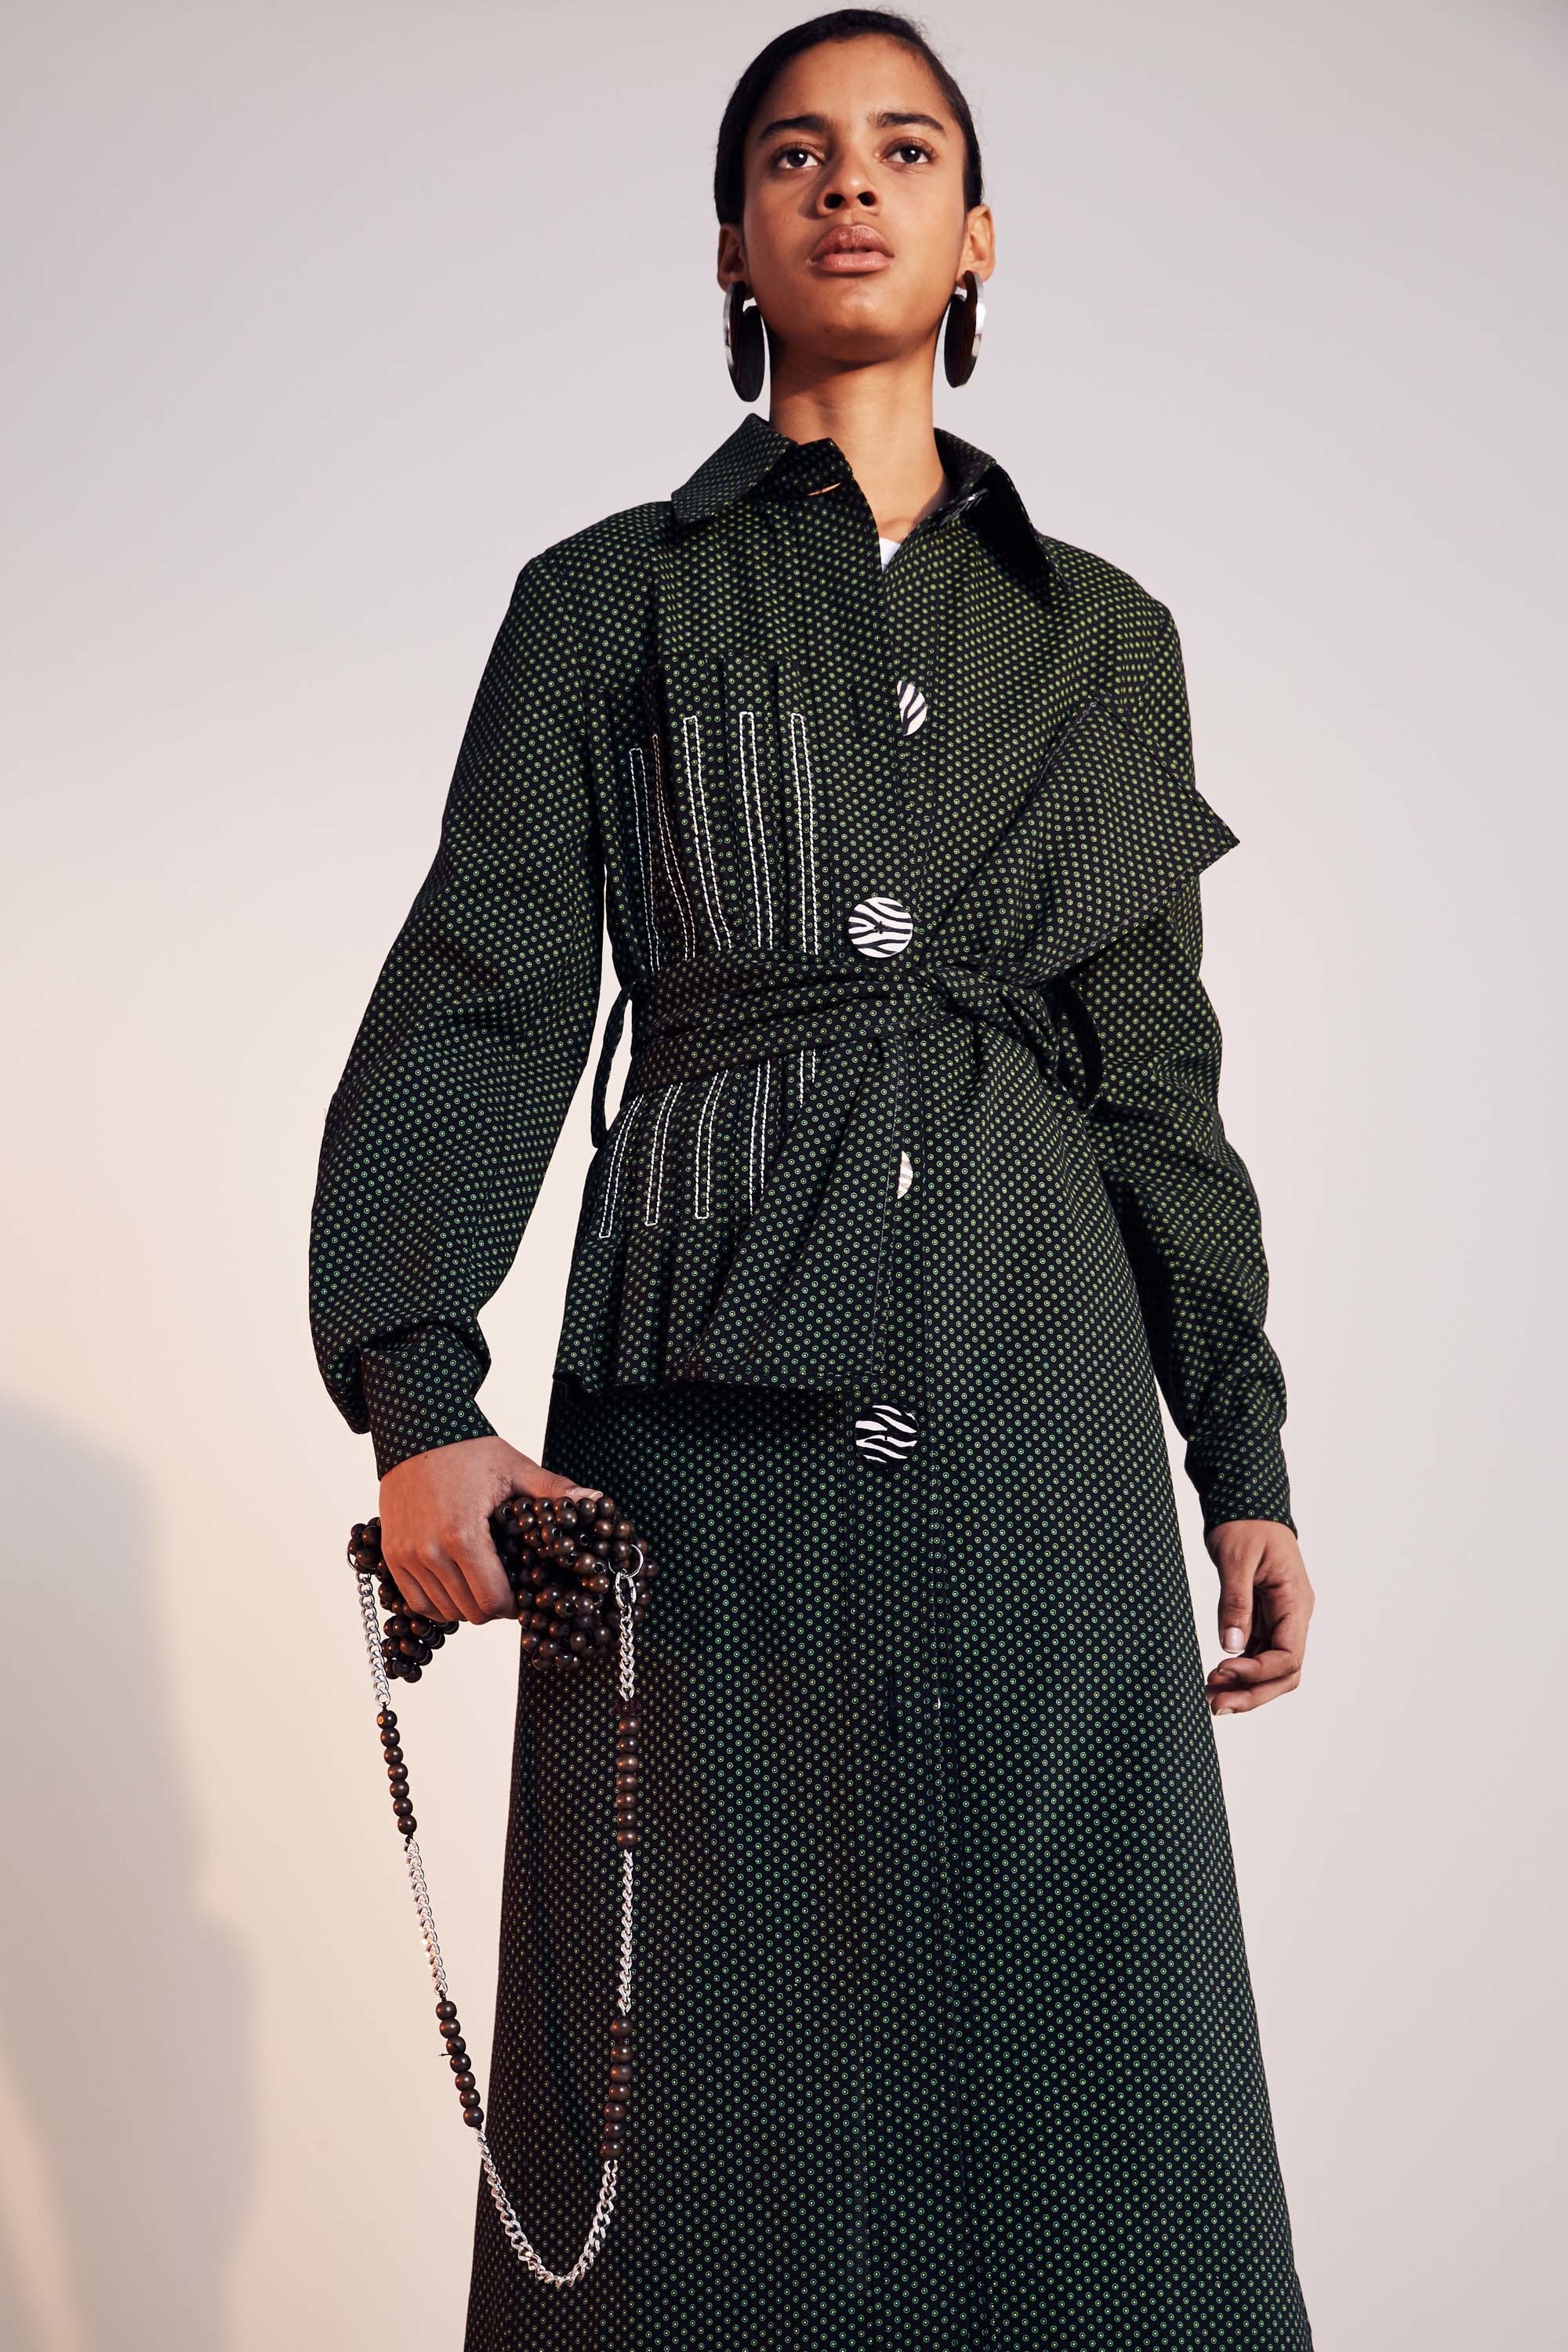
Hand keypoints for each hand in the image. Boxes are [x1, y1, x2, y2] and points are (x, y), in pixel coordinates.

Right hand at [377, 1435, 600, 1626]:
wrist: (416, 1430)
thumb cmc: (468, 1449)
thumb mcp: (516, 1468)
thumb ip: (555, 1491)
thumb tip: (595, 1502)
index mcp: (463, 1535)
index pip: (492, 1600)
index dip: (513, 1605)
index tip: (524, 1592)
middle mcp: (429, 1552)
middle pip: (469, 1611)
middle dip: (493, 1607)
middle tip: (506, 1589)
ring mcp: (406, 1555)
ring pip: (442, 1610)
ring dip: (465, 1604)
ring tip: (481, 1583)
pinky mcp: (391, 1554)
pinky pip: (415, 1601)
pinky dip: (437, 1601)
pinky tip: (455, 1584)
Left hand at [1203, 1518, 1313, 1715]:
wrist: (1245, 1504)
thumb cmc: (1245, 1524)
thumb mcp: (1236, 1558)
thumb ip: (1235, 1602)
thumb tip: (1231, 1645)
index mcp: (1295, 1602)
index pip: (1288, 1656)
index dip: (1257, 1672)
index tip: (1222, 1670)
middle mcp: (1293, 1616)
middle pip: (1284, 1673)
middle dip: (1253, 1693)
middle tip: (1216, 1705)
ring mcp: (1279, 1620)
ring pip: (1271, 1670)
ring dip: (1244, 1688)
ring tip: (1210, 1698)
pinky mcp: (1263, 1620)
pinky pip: (1257, 1655)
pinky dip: (1238, 1671)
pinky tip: (1215, 1680)